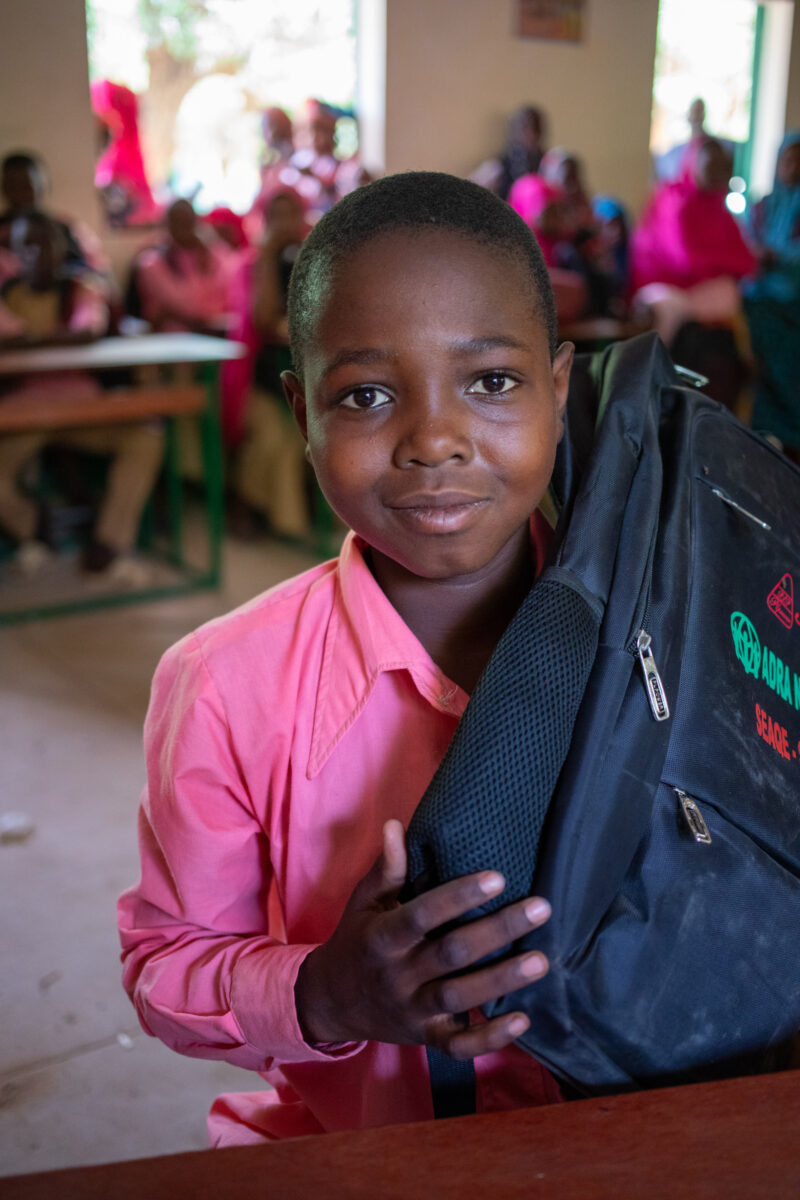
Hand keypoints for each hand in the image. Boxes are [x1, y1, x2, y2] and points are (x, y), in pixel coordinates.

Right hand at [295, 819, 549, 1059]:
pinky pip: (458, 1046)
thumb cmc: (358, 941)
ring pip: (460, 997)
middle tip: (540, 908)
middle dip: (497, 931)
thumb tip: (396, 825)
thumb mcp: (363, 903)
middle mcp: (397, 975)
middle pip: (451, 954)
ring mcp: (412, 1011)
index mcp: (382, 937)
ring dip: (502, 980)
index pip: (422, 915)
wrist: (331, 1003)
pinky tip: (523, 1019)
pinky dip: (490, 1038)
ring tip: (541, 960)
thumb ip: (386, 869)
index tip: (497, 878)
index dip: (458, 897)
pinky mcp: (425, 1038)